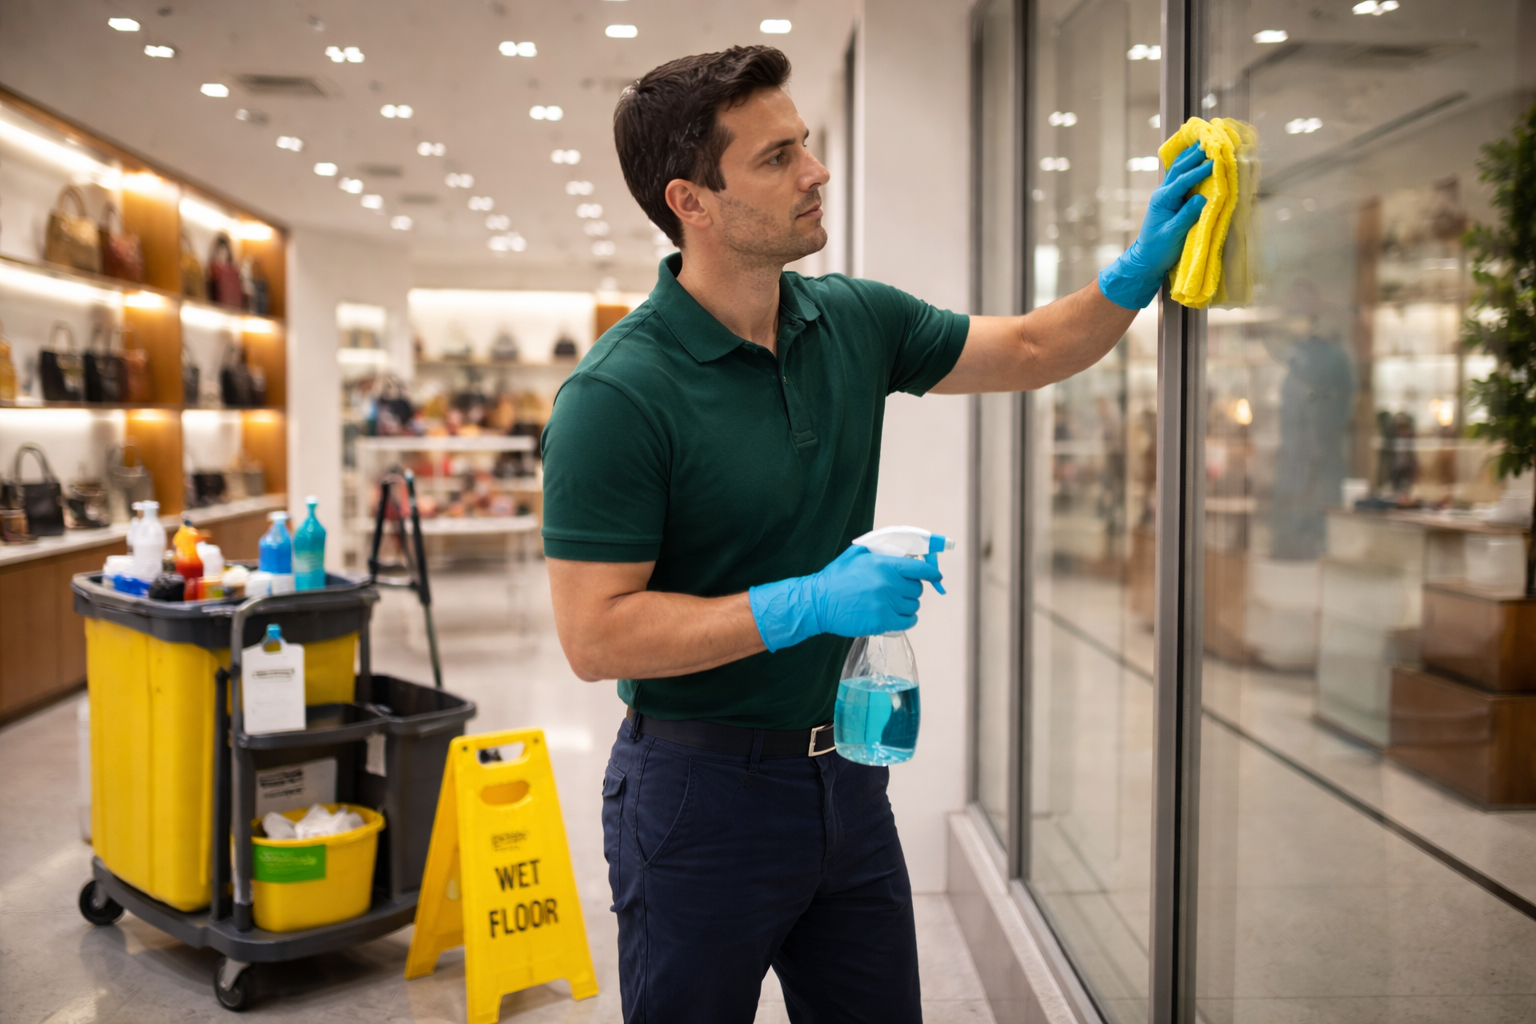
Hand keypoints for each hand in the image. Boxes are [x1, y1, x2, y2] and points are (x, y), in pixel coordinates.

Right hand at [748, 545, 943, 652]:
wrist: (818, 602)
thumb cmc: (836, 577)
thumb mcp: (856, 555)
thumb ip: (880, 551)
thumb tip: (902, 551)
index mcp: (884, 565)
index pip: (920, 568)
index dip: (931, 572)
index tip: (935, 575)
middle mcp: (888, 585)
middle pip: (917, 589)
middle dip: (912, 588)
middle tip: (900, 589)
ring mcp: (885, 605)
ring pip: (913, 606)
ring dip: (908, 604)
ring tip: (895, 603)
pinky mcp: (881, 622)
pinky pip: (908, 622)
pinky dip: (907, 619)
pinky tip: (899, 615)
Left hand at [1098, 144, 1212, 308]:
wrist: (1146, 260)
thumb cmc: (1159, 249)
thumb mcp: (1173, 234)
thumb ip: (1187, 215)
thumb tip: (1203, 198)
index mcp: (1162, 199)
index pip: (1183, 181)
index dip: (1199, 171)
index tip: (1215, 161)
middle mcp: (1164, 193)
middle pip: (1180, 168)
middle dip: (1195, 154)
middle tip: (1211, 140)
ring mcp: (1167, 195)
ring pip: (1180, 170)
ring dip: (1192, 156)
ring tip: (1205, 142)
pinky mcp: (1173, 201)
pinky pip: (1183, 179)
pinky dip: (1192, 168)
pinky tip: (1199, 160)